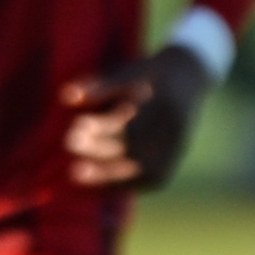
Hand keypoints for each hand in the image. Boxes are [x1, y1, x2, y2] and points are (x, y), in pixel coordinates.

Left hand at [60, 42, 215, 190]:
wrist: (189, 78)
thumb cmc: (151, 73)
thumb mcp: (128, 72)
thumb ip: (100, 85)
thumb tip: (66, 96)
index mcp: (165, 105)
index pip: (131, 123)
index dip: (102, 127)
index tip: (76, 126)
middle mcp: (174, 130)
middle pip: (135, 147)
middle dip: (100, 149)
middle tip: (71, 144)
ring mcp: (177, 147)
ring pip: (143, 170)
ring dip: (109, 174)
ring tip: (78, 173)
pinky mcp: (175, 159)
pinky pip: (150, 179)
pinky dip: (125, 183)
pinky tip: (99, 182)